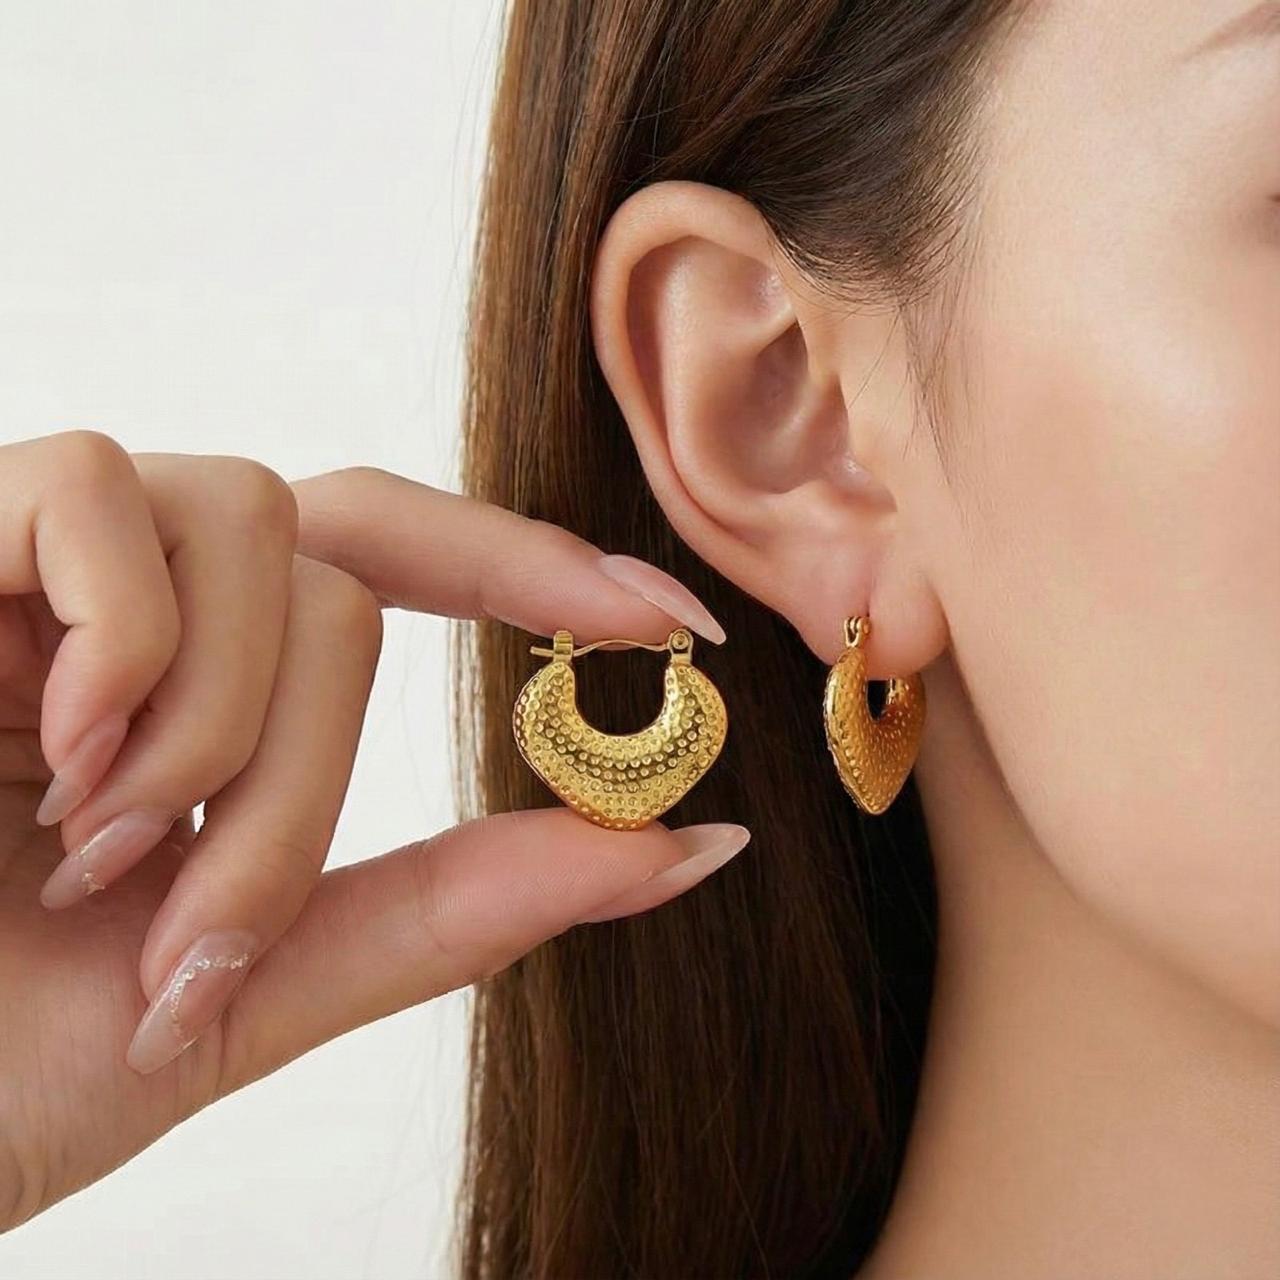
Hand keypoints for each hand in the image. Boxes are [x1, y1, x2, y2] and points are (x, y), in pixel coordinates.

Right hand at [0, 434, 747, 1230]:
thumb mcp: (251, 988)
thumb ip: (459, 910)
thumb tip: (683, 850)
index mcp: (205, 683)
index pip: (398, 559)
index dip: (540, 570)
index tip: (675, 624)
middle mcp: (139, 597)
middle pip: (347, 566)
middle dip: (306, 766)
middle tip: (191, 919)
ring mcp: (43, 553)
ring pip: (263, 531)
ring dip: (220, 730)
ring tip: (91, 853)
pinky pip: (111, 488)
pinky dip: (128, 646)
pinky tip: (48, 758)